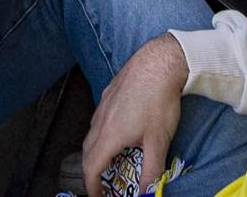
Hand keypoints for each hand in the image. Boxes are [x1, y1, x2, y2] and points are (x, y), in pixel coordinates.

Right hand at [82, 33, 186, 196]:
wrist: (159, 63)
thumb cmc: (158, 100)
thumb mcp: (159, 141)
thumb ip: (151, 170)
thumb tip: (147, 191)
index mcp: (110, 135)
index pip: (91, 167)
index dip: (91, 185)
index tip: (97, 196)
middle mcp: (101, 120)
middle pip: (87, 151)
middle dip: (92, 170)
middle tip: (102, 181)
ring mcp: (103, 104)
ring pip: (91, 132)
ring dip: (96, 150)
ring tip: (110, 158)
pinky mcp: (109, 93)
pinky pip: (98, 118)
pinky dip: (102, 131)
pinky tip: (118, 129)